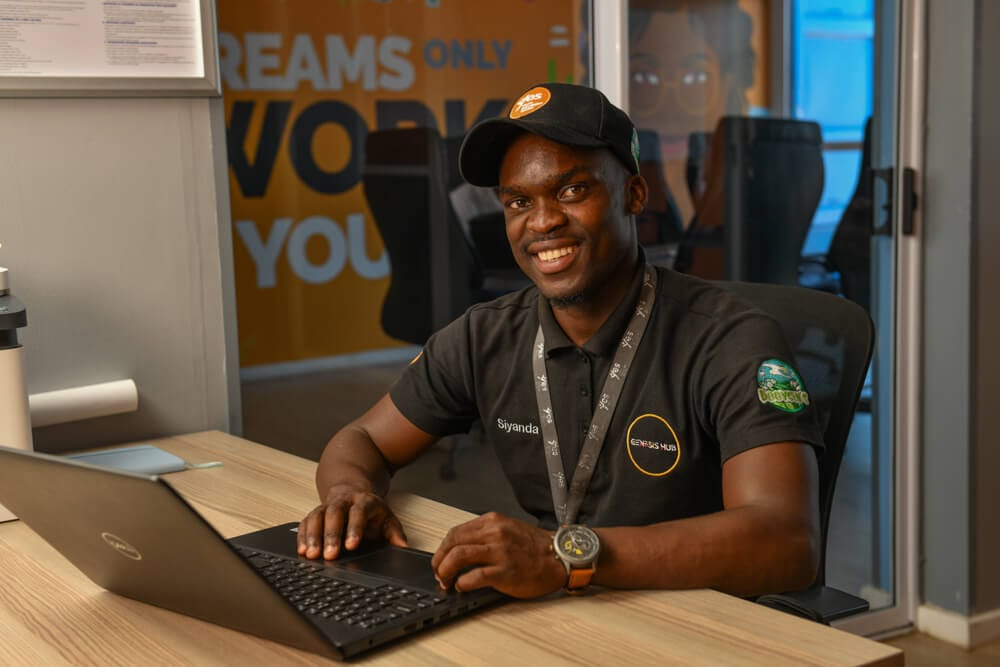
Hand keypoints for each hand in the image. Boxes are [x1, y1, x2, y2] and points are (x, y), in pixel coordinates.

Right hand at [297, 485, 407, 559]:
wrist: (353, 491)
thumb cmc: (371, 510)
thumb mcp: (387, 518)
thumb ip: (395, 532)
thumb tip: (404, 547)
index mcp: (364, 501)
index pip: (358, 513)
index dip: (354, 528)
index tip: (351, 546)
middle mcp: (343, 501)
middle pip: (334, 514)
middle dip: (330, 535)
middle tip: (329, 555)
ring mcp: (327, 506)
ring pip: (317, 517)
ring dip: (312, 536)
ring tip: (311, 555)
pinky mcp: (315, 513)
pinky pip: (305, 522)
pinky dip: (302, 536)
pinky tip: (302, 550)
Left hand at [431, 512, 565, 598]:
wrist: (559, 557)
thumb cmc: (534, 547)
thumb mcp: (507, 529)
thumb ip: (485, 535)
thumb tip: (459, 551)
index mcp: (493, 521)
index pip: (455, 532)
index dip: (442, 548)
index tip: (439, 559)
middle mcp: (494, 533)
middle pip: (453, 542)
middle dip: (439, 560)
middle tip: (438, 573)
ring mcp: (500, 552)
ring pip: (459, 556)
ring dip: (445, 571)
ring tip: (445, 581)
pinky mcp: (505, 571)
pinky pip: (474, 576)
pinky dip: (462, 583)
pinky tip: (462, 587)